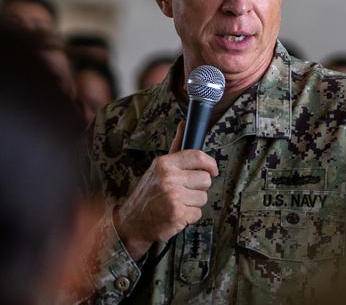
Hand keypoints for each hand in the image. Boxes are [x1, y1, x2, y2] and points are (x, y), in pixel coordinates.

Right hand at [114, 122, 218, 260]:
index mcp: (165, 164)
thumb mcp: (158, 167)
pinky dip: (189, 216)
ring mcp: (174, 197)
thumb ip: (175, 147)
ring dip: (194, 203)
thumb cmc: (148, 193)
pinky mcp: (178, 214)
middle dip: (198, 187)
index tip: (213, 170)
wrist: (131, 222)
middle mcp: (169, 178)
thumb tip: (184, 124)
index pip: (198, 156)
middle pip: (205, 179)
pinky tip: (176, 214)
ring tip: (178, 203)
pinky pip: (198, 213)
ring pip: (204, 197)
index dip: (210, 164)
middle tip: (184, 192)